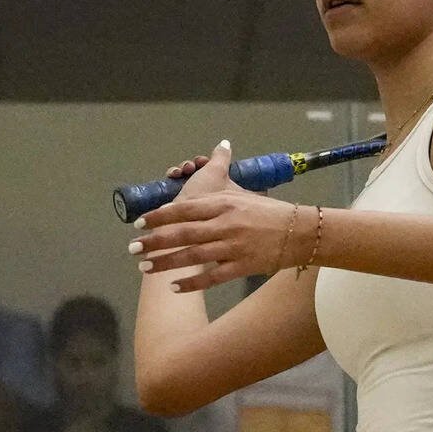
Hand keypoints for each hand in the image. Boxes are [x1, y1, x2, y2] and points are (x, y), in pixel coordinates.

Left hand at [131, 141, 303, 291]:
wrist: (299, 232)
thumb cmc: (266, 212)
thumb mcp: (241, 192)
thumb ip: (223, 174)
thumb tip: (220, 145)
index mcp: (223, 204)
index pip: (186, 209)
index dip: (161, 216)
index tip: (141, 222)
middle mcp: (225, 224)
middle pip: (183, 233)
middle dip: (155, 241)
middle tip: (133, 248)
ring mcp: (233, 247)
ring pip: (193, 256)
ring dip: (167, 263)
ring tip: (145, 268)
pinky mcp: (242, 266)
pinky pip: (212, 277)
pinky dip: (192, 282)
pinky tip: (174, 286)